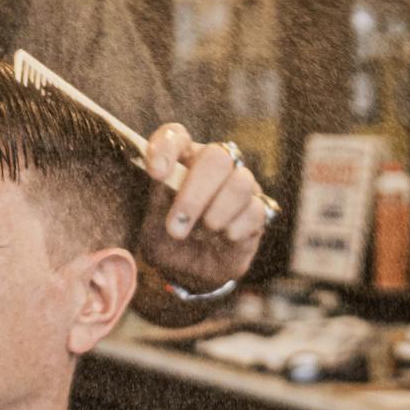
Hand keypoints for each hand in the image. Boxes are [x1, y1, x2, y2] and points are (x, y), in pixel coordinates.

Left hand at [138, 124, 269, 290]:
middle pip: (216, 156)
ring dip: (218, 211)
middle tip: (176, 225)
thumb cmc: (168, 243)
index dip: (166, 149)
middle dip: (195, 193)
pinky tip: (224, 239)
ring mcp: (239, 186)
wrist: (190, 274)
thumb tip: (164, 178)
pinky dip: (236, 227)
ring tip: (204, 232)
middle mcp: (212, 167)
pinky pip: (256, 209)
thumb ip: (156, 203)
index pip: (175, 136)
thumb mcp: (151, 229)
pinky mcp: (258, 210)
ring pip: (241, 181)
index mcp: (179, 161)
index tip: (155, 174)